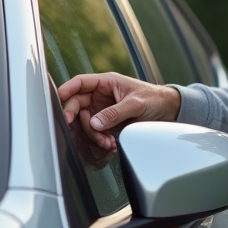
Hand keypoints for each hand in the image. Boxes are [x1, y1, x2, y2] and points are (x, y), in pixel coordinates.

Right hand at [58, 72, 181, 150]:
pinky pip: (95, 133)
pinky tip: (111, 144)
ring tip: (107, 142)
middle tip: (87, 130)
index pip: (80, 83)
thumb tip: (95, 122)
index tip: (60, 98)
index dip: (67, 89)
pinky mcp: (107, 124)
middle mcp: (100, 96)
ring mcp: (102, 111)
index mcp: (106, 83)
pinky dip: (100, 140)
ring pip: (86, 123)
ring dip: (93, 134)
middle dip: (80, 120)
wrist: (167, 111)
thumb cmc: (154, 98)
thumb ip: (115, 112)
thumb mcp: (136, 104)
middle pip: (78, 105)